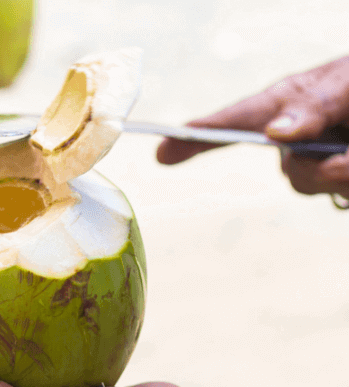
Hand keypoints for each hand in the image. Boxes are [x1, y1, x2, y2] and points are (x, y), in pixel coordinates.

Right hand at [156, 55, 348, 197]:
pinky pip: (344, 195)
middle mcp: (296, 138)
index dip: (194, 139)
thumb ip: (312, 105)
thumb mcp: (345, 84)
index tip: (162, 150)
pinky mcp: (339, 181)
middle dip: (323, 170)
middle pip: (292, 174)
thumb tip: (275, 133)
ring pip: (321, 187)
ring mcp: (320, 162)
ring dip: (348, 173)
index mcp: (286, 106)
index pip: (232, 124)